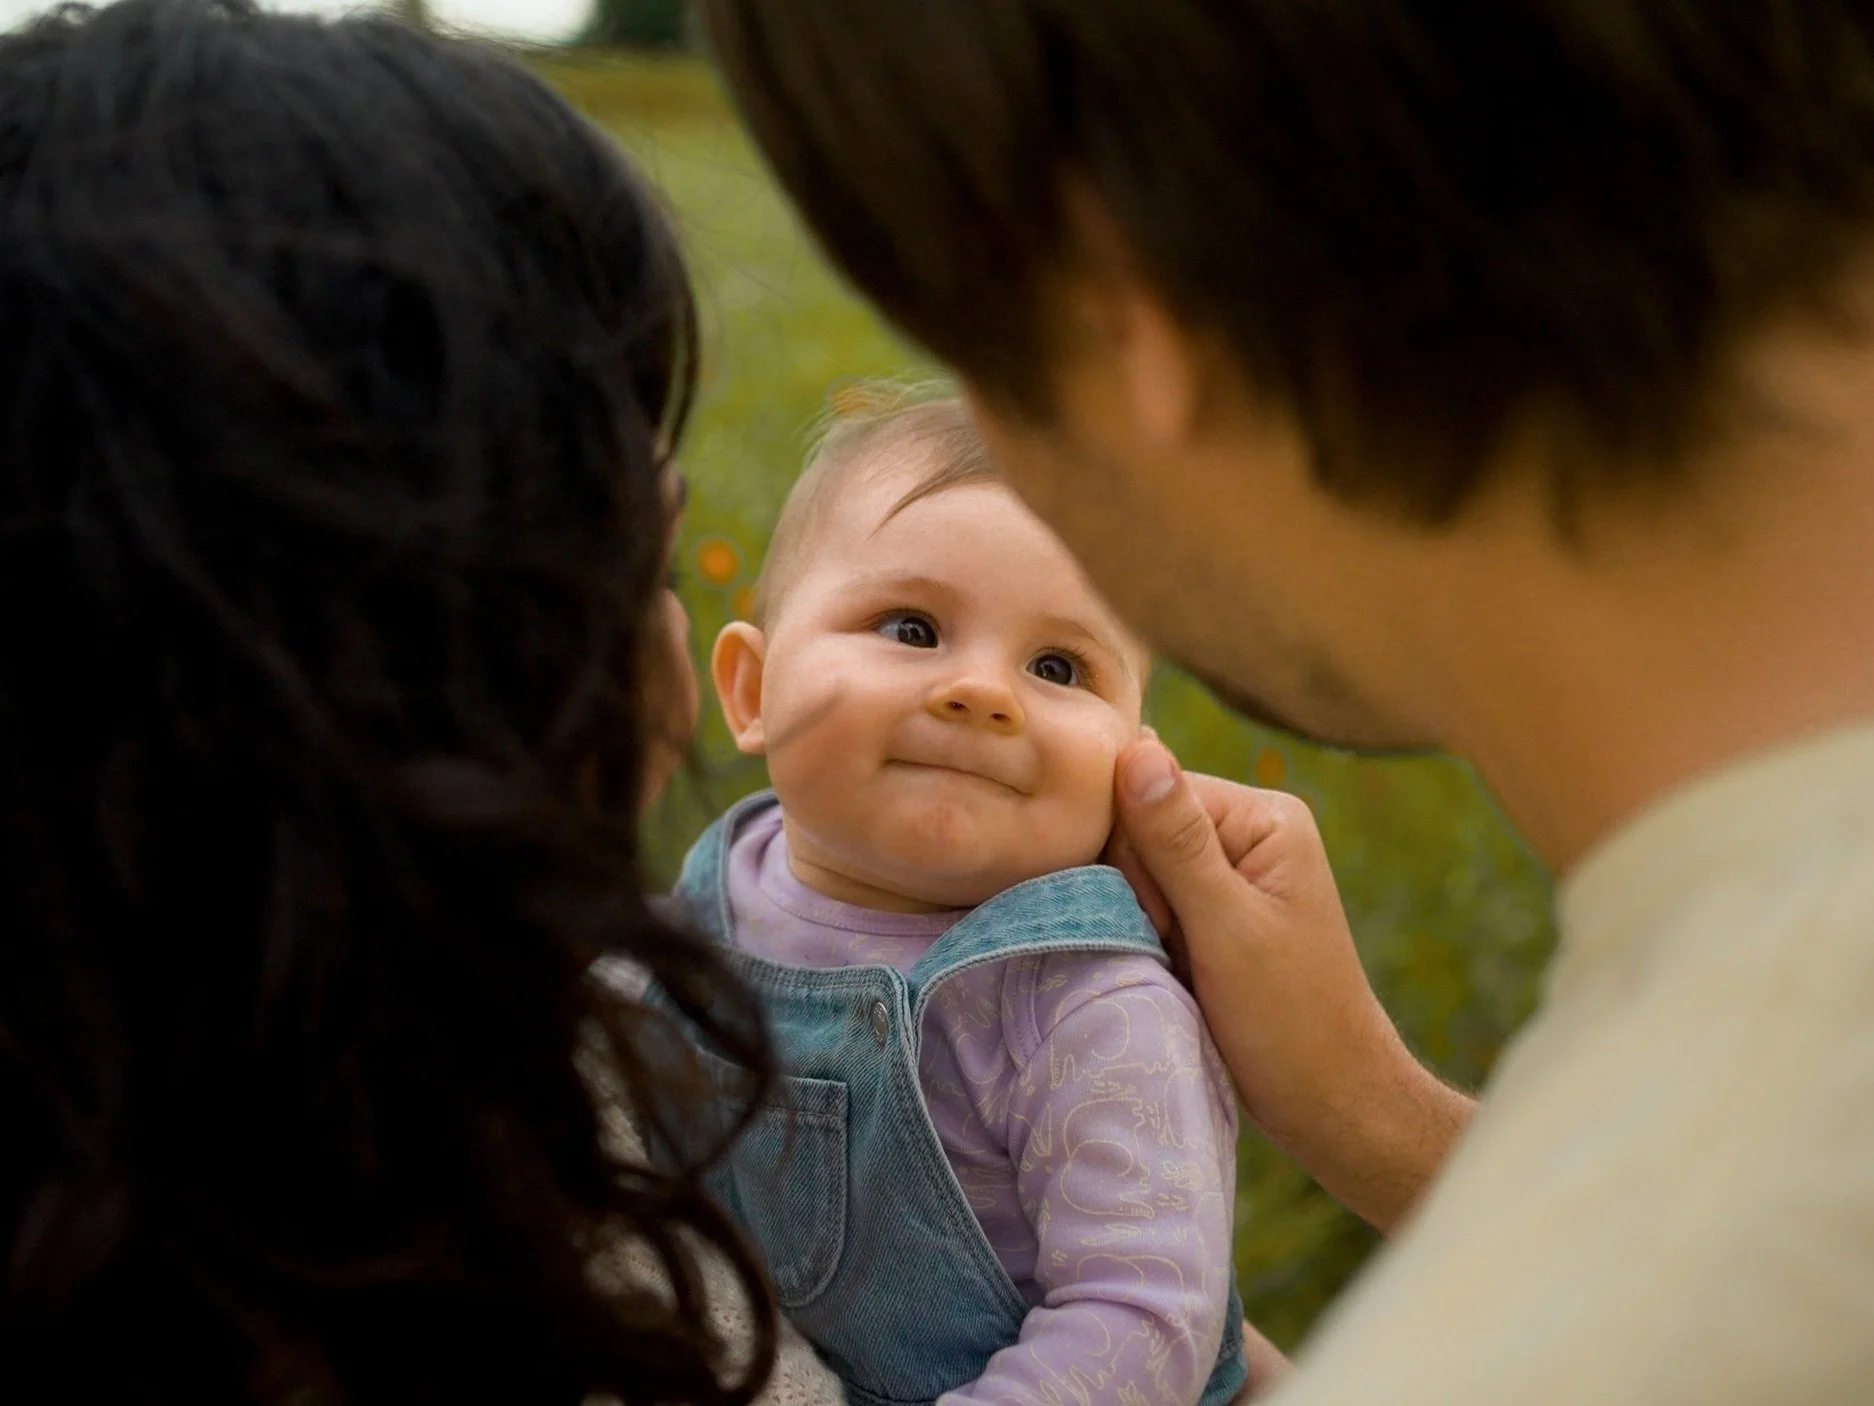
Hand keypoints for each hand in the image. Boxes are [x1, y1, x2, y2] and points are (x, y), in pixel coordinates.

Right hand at [1105, 733, 1472, 1232]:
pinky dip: (1144, 937)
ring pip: (1134, 870)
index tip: (1164, 921)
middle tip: (1173, 948)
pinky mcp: (1211, 914)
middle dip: (1136, 891)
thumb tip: (1137, 749)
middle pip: (1139, 827)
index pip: (1152, 791)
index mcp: (1265, 816)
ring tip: (1175, 965)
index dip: (1136, 855)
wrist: (1329, 1103)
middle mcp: (1248, 832)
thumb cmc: (1290, 1021)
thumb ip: (1178, 842)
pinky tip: (1168, 969)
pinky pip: (1147, 903)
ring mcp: (1230, 874)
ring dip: (1137, 919)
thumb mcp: (1228, 928)